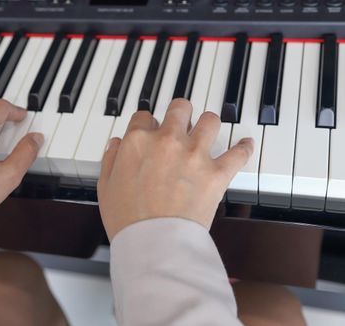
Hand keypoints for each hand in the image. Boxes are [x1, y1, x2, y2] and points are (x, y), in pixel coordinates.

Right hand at [97, 98, 252, 239]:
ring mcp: (194, 154)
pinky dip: (243, 148)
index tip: (149, 132)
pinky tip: (245, 144)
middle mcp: (167, 140)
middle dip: (180, 113)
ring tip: (207, 130)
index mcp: (138, 141)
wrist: (154, 242)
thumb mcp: (105, 186)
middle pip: (180, 108)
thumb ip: (110, 160)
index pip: (144, 116)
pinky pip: (239, 153)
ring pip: (210, 120)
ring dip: (208, 124)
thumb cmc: (128, 219)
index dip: (146, 124)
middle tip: (181, 121)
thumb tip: (117, 145)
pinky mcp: (216, 173)